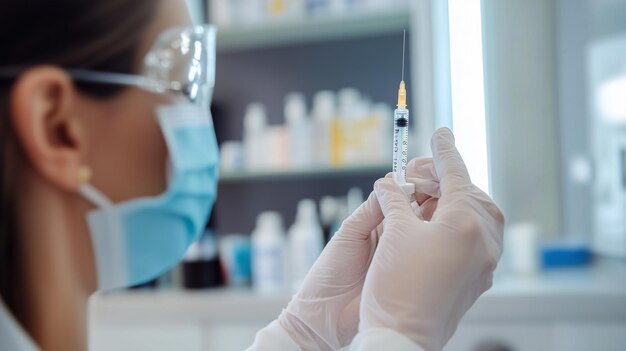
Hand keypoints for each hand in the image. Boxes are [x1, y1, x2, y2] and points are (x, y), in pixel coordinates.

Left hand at [277, 154, 443, 349]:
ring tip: (446, 207)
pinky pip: (429, 256)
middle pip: (420, 211)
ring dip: (437, 218)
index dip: (413, 184)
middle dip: (431, 197)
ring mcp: (407, 257)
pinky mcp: (415, 276)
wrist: (326, 314)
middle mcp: (396, 238)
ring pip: (428, 231)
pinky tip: (446, 235)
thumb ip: (370, 210)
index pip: (401, 197)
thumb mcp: (349, 233)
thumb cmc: (330, 273)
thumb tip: (392, 183)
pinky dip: (438, 244)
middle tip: (441, 187)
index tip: (425, 172)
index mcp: (378, 224)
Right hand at [360, 128, 504, 350]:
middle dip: (444, 179)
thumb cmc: (396, 286)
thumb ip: (395, 199)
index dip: (443, 151)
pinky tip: (430, 225)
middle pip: (470, 194)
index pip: (455, 174)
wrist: (402, 338)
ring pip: (476, 216)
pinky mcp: (477, 279)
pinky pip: (474, 238)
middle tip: (415, 176)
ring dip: (450, 202)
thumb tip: (391, 184)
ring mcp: (484, 262)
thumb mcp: (393, 232)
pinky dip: (455, 224)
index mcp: (466, 222)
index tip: (439, 132)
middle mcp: (484, 241)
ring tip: (418, 201)